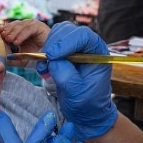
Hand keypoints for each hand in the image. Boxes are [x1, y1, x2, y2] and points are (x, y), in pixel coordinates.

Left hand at [0, 19, 49, 67]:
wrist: (50, 58)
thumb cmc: (37, 57)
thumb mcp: (22, 58)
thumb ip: (12, 58)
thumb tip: (1, 58)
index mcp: (21, 31)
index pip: (10, 27)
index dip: (4, 30)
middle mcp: (26, 26)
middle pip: (14, 24)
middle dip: (8, 30)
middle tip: (3, 38)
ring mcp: (32, 25)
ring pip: (20, 25)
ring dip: (13, 32)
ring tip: (9, 40)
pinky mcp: (39, 26)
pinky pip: (28, 29)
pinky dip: (22, 35)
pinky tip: (17, 42)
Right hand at [40, 22, 116, 139]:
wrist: (86, 111)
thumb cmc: (88, 103)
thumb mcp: (78, 93)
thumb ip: (67, 76)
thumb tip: (54, 60)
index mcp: (98, 52)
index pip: (83, 36)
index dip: (66, 42)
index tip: (52, 56)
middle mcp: (88, 46)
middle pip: (69, 31)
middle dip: (54, 43)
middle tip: (45, 60)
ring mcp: (75, 48)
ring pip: (58, 34)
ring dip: (47, 48)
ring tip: (44, 66)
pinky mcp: (64, 53)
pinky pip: (51, 44)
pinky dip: (43, 53)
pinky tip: (43, 68)